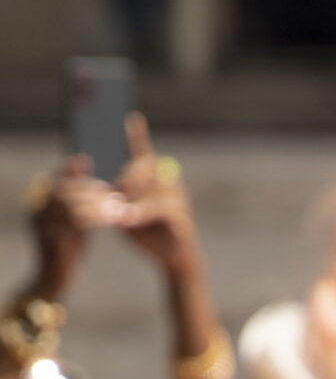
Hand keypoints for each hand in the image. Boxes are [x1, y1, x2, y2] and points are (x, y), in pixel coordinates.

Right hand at [25, 154, 119, 297]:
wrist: (55, 282)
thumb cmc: (67, 252)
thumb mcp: (73, 224)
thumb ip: (79, 204)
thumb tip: (95, 182)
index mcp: (39, 205)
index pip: (56, 180)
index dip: (72, 170)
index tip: (95, 171)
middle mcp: (37, 212)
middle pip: (64, 189)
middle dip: (91, 188)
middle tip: (114, 192)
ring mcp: (44, 226)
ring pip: (71, 204)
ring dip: (98, 203)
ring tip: (119, 206)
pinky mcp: (54, 240)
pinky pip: (77, 222)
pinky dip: (98, 217)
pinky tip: (114, 219)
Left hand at [113, 114, 202, 275]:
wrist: (174, 260)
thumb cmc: (149, 234)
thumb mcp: (125, 213)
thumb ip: (117, 200)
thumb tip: (109, 192)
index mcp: (154, 178)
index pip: (144, 153)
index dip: (139, 136)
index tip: (132, 119)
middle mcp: (170, 181)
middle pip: (145, 167)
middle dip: (126, 179)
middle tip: (114, 195)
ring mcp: (180, 198)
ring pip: (151, 188)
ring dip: (133, 199)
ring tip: (121, 214)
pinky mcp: (183, 217)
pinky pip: (161, 209)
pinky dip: (143, 213)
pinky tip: (130, 217)